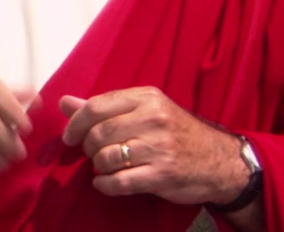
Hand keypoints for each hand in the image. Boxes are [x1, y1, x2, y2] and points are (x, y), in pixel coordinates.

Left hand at [60, 88, 246, 205]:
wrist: (219, 161)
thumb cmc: (177, 133)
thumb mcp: (146, 110)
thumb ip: (104, 107)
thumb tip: (64, 102)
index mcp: (147, 98)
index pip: (96, 106)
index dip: (75, 123)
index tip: (70, 136)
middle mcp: (153, 119)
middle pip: (98, 133)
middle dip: (88, 147)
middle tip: (93, 153)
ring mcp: (159, 147)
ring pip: (106, 158)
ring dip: (98, 167)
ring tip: (105, 167)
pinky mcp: (162, 174)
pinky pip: (119, 182)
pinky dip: (105, 185)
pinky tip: (106, 183)